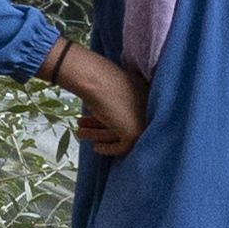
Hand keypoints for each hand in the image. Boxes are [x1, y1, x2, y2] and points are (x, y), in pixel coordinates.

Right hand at [45, 41, 144, 161]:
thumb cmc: (99, 78)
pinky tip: (96, 147)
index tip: (90, 116)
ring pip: (121, 132)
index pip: (126, 109)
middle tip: (81, 124)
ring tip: (81, 133)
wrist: (97, 79)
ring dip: (100, 134)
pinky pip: (123, 147)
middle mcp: (148, 105)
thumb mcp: (109, 88)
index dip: (107, 114)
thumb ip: (112, 98)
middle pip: (122, 121)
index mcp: (144, 89)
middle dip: (100, 125)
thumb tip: (101, 109)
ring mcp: (144, 120)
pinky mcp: (136, 132)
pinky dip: (109, 148)